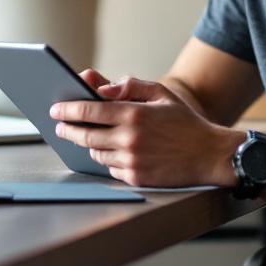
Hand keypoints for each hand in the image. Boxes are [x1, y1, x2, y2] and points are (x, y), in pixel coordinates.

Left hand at [51, 70, 243, 188]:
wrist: (210, 154)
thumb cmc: (184, 122)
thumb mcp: (160, 94)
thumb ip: (130, 86)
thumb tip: (101, 89)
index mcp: (134, 113)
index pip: (89, 110)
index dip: (68, 109)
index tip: (55, 109)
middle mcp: (129, 138)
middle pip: (85, 134)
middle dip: (68, 129)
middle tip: (61, 127)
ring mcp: (132, 160)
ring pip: (96, 152)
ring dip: (89, 145)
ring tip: (88, 138)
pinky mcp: (136, 178)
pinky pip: (110, 168)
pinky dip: (107, 160)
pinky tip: (111, 152)